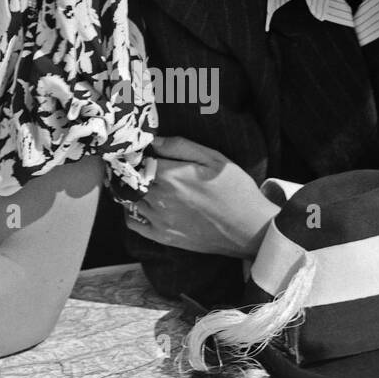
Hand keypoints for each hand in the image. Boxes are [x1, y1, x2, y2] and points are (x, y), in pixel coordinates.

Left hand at [126, 135, 276, 257]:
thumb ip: (180, 146)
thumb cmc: (234, 189)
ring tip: (141, 183)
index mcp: (171, 175)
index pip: (137, 159)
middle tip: (139, 166)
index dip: (136, 154)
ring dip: (131, 189)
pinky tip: (141, 204)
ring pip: (129, 199)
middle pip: (130, 179)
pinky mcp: (163, 237)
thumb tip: (154, 140)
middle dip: (131, 170)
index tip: (139, 151)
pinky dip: (130, 212)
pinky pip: (134, 223)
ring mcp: (159, 219)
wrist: (249, 228)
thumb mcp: (213, 158)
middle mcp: (160, 198)